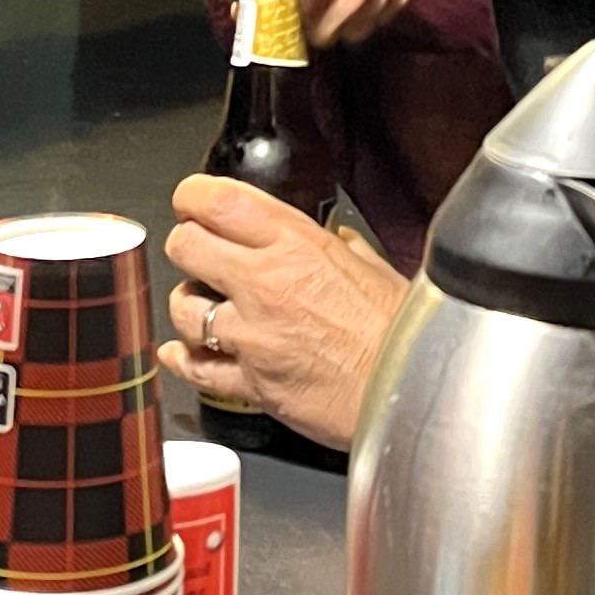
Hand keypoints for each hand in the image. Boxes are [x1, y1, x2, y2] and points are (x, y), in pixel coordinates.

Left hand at [158, 177, 409, 450]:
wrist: (412, 397)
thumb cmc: (402, 336)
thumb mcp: (378, 270)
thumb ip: (346, 249)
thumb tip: (337, 239)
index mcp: (297, 244)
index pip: (216, 201)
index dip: (194, 197)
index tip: (195, 203)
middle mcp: (266, 283)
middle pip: (185, 246)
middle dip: (188, 246)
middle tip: (200, 253)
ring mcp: (251, 335)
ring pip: (182, 307)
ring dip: (189, 306)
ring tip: (206, 307)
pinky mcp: (248, 382)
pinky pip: (195, 367)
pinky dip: (182, 359)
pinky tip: (183, 352)